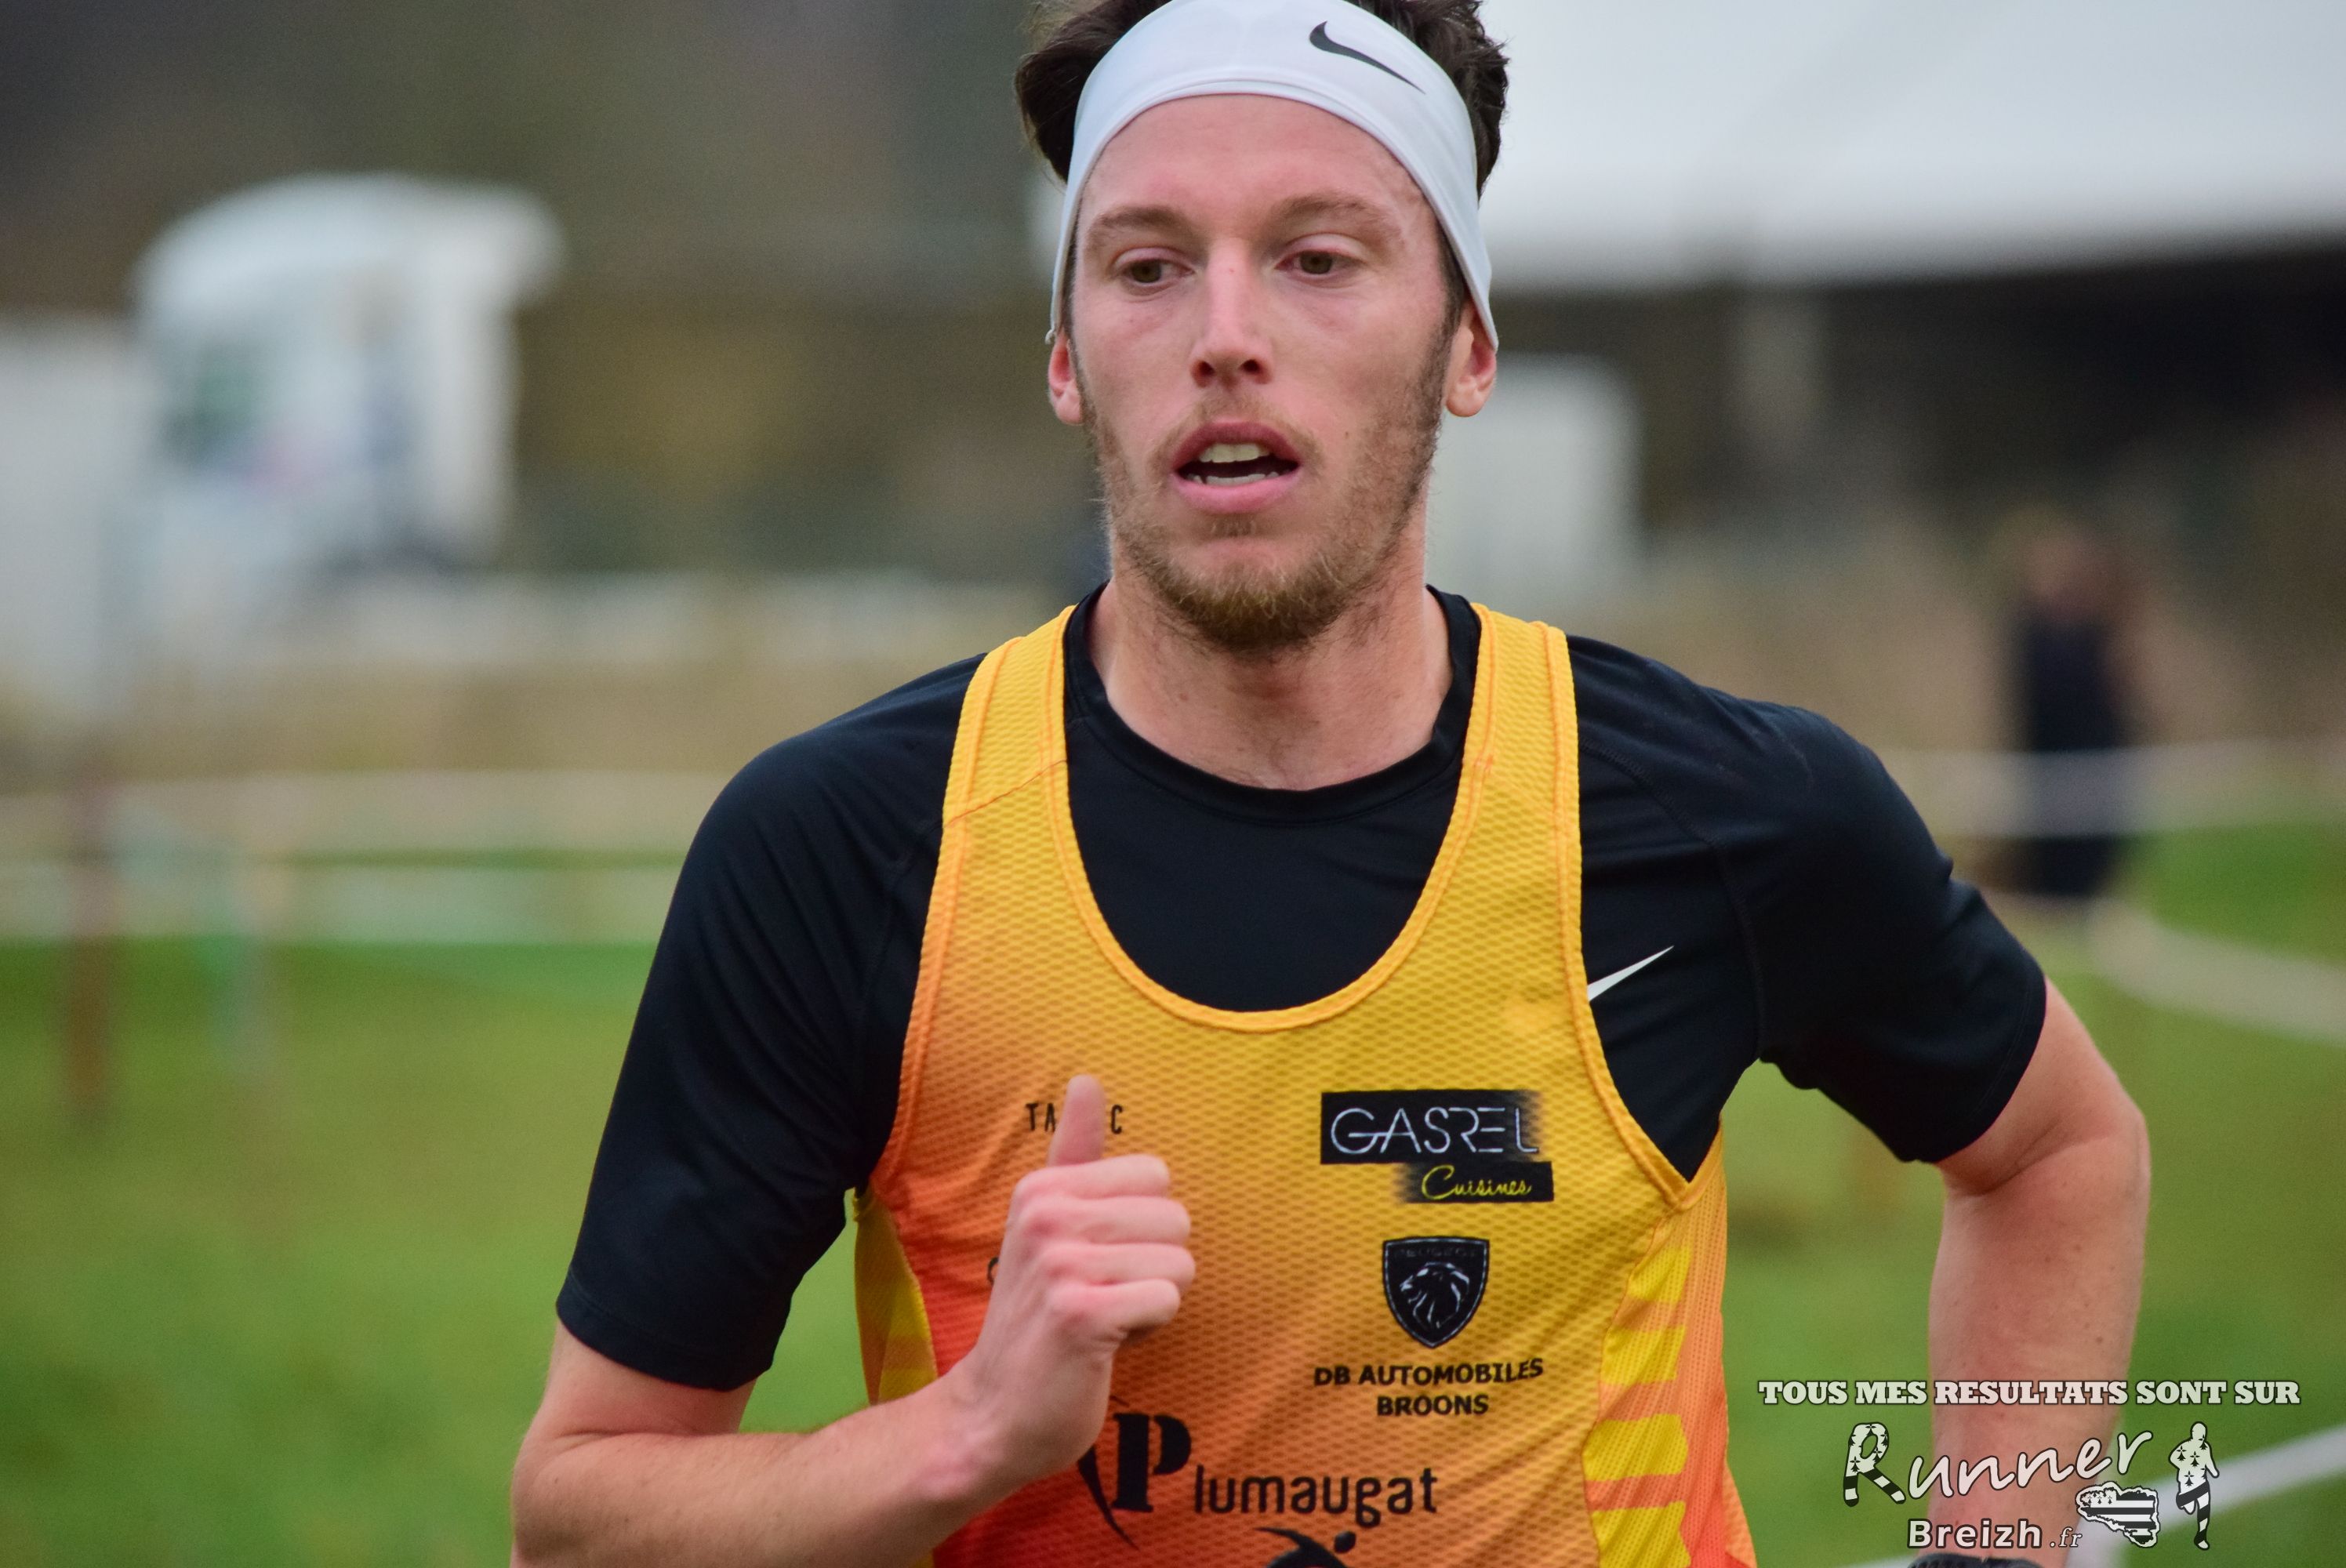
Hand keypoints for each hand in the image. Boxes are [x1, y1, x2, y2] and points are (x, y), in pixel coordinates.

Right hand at [939, 1075, 1193, 1495]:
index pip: (1156, 1176)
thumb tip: (1087, 1078)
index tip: (1096, 1260)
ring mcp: (1061, 1264)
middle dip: (1154, 1266)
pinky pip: (1168, 1300)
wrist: (994, 1411)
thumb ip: (1074, 1154)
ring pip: (1178, 1264)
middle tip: (1100, 1296)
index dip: (1142, 1229)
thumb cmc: (1036, 1316)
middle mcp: (1046, 1216)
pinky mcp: (1082, 1314)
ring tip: (1101, 1319)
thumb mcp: (1045, 1225)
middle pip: (1175, 1219)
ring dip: (1152, 1302)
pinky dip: (1148, 1329)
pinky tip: (1104, 1344)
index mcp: (1043, 1188)